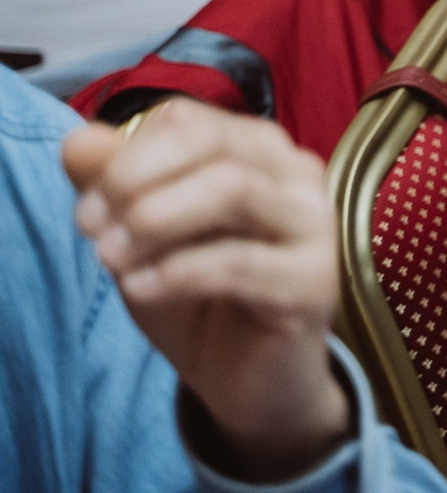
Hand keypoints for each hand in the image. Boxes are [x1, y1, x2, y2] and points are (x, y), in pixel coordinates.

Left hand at [62, 100, 350, 481]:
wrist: (249, 377)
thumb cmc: (198, 295)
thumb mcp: (142, 236)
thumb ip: (112, 185)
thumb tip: (79, 142)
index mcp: (258, 150)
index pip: (188, 121)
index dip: (126, 157)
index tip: (86, 211)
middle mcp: (297, 174)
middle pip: (213, 146)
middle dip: (136, 182)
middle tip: (93, 232)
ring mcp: (315, 223)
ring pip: (233, 190)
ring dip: (155, 221)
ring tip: (110, 260)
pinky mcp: (315, 279)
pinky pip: (240, 262)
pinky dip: (177, 272)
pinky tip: (142, 289)